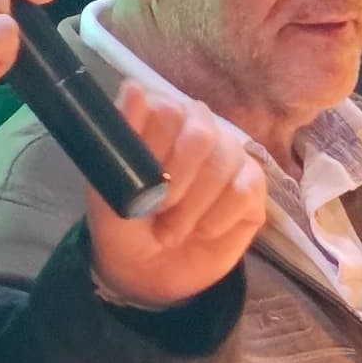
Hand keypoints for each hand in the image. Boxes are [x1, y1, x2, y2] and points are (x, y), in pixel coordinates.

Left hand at [84, 83, 266, 309]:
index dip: (154, 146)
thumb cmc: (125, 226)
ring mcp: (230, 156)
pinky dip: (218, 218)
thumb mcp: (108, 186)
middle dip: (177, 180)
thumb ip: (120, 138)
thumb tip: (134, 89)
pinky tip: (203, 231)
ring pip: (224, 162)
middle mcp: (199, 129)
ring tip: (173, 231)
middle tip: (159, 211)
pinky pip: (244, 190)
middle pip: (201, 133)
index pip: (166, 110)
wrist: (146, 273)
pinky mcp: (253, 187)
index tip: (142, 182)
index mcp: (161, 121)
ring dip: (193, 206)